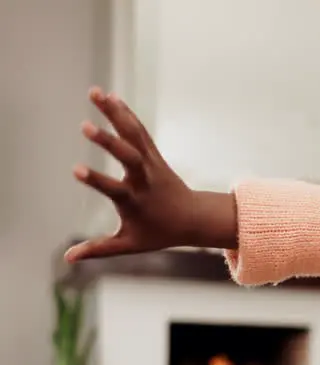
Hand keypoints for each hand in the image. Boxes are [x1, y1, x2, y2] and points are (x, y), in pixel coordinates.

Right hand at [65, 88, 236, 262]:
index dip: (97, 180)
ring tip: (94, 92)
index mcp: (136, 201)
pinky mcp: (153, 154)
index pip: (115, 189)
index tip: (76, 169)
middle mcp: (145, 179)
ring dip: (114, 113)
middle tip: (85, 126)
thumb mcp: (130, 243)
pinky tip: (109, 97)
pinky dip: (125, 114)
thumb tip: (67, 258)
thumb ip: (100, 248)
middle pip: (128, 157)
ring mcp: (151, 164)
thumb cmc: (159, 233)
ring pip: (133, 135)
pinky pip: (139, 131)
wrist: (194, 218)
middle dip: (108, 142)